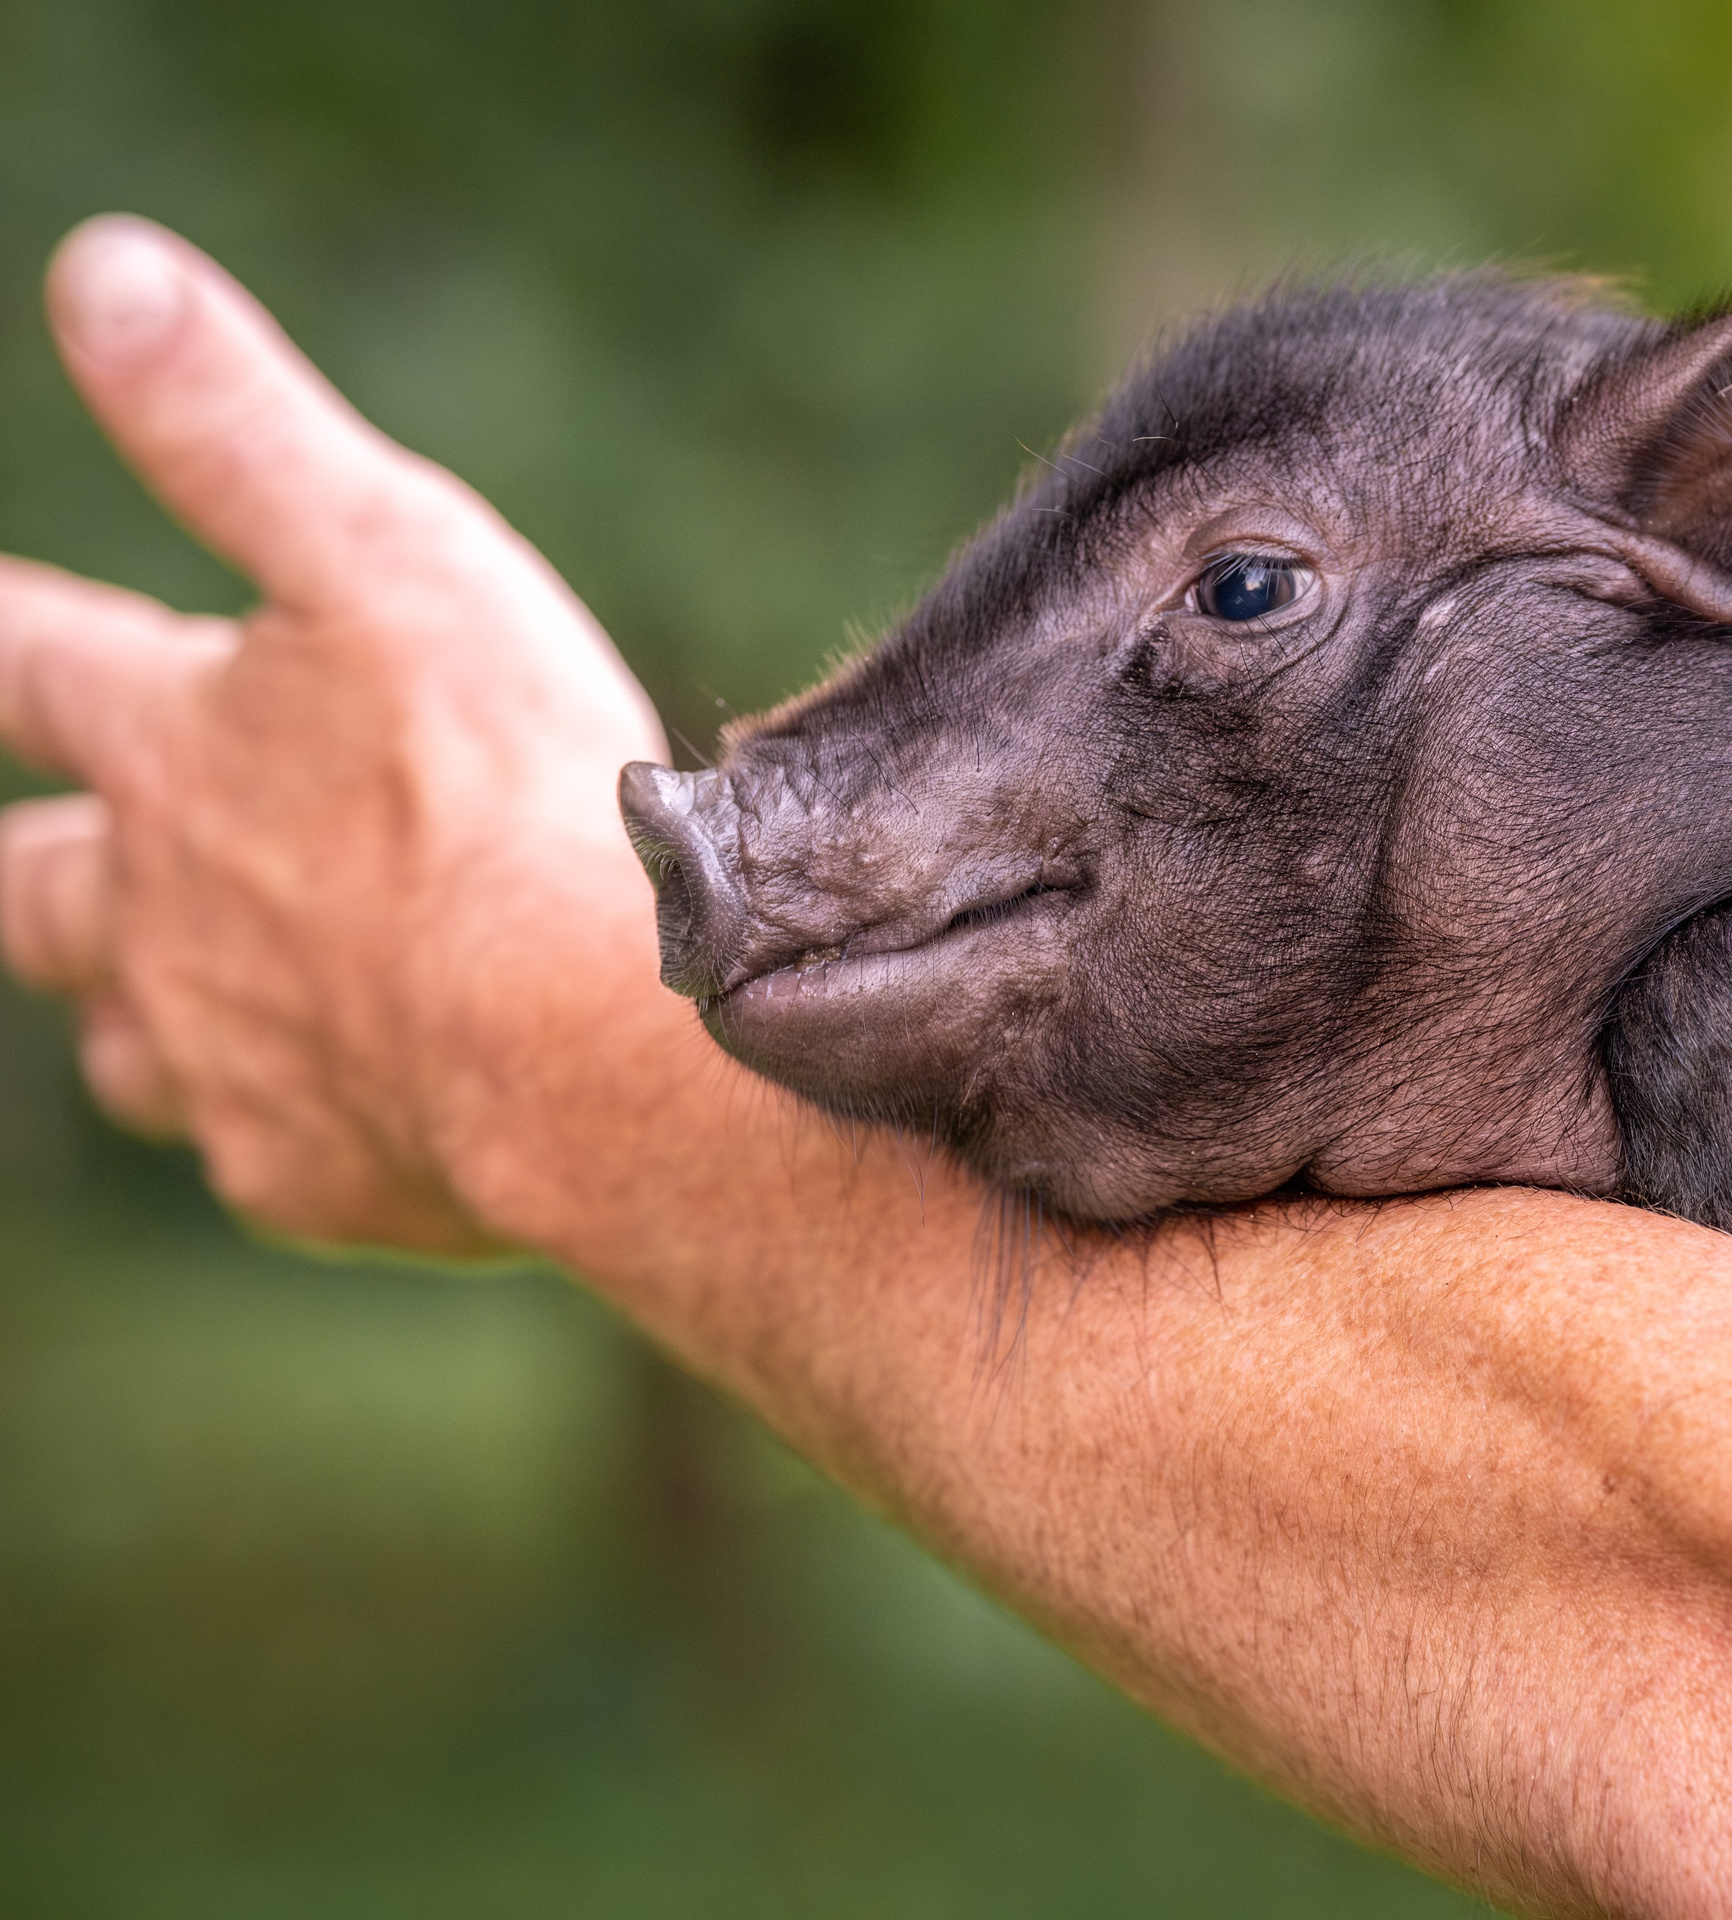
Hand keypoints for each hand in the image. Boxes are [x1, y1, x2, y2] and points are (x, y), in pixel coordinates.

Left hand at [0, 216, 667, 1250]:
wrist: (586, 1040)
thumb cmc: (500, 788)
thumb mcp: (386, 555)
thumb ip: (237, 426)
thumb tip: (101, 269)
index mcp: (176, 747)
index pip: (24, 664)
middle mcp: (158, 913)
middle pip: (22, 891)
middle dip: (16, 868)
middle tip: (25, 865)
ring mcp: (224, 1061)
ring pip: (122, 1044)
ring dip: (138, 1011)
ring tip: (180, 1002)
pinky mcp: (307, 1178)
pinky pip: (260, 1156)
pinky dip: (283, 1125)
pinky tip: (350, 1114)